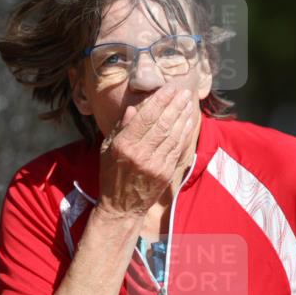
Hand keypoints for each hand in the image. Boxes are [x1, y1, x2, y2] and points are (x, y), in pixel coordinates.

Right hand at [96, 85, 195, 218]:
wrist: (122, 206)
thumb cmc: (111, 174)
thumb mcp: (107, 149)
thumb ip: (121, 128)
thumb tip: (135, 109)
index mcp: (124, 145)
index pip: (145, 118)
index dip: (159, 101)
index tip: (169, 88)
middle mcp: (140, 154)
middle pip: (162, 124)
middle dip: (175, 105)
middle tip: (184, 92)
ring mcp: (155, 164)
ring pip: (173, 135)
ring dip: (183, 117)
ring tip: (188, 103)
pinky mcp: (165, 173)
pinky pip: (177, 148)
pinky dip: (184, 133)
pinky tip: (188, 122)